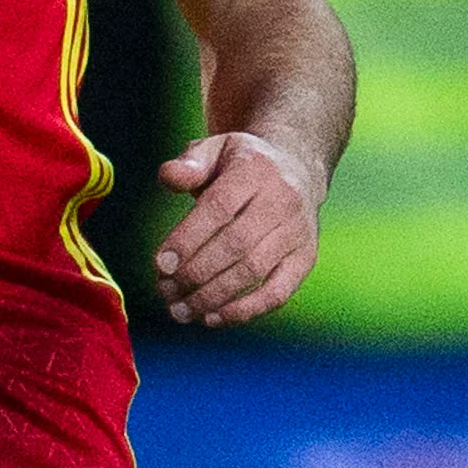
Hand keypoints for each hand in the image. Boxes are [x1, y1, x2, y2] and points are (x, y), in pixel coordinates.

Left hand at [154, 129, 321, 326]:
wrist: (296, 167)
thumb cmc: (240, 164)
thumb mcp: (214, 149)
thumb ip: (188, 163)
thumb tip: (168, 176)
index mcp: (256, 171)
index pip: (220, 208)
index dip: (189, 239)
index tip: (161, 264)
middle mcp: (283, 201)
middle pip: (236, 245)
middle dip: (195, 273)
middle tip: (165, 291)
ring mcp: (299, 232)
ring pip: (254, 271)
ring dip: (213, 297)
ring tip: (179, 310)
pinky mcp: (306, 257)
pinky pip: (279, 291)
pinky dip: (246, 310)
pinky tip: (212, 319)